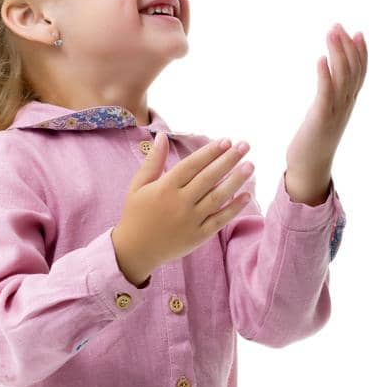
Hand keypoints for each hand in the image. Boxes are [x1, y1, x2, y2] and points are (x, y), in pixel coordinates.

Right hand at [110, 134, 254, 283]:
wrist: (135, 251)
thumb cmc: (136, 214)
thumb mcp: (139, 185)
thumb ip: (153, 161)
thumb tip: (162, 136)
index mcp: (165, 188)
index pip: (192, 165)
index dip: (210, 152)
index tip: (226, 141)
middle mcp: (180, 203)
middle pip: (209, 177)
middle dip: (228, 160)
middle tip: (245, 146)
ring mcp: (191, 221)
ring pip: (217, 197)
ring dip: (235, 181)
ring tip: (250, 165)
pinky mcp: (198, 236)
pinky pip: (219, 220)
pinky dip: (234, 208)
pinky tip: (246, 195)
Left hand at [284, 23, 366, 203]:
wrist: (309, 167)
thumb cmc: (313, 140)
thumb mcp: (325, 114)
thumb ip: (330, 96)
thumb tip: (329, 78)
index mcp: (347, 103)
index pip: (360, 73)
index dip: (361, 53)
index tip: (357, 33)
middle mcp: (345, 105)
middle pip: (352, 71)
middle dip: (347, 46)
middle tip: (337, 26)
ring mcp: (335, 112)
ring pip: (342, 78)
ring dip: (337, 53)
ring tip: (331, 33)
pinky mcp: (320, 119)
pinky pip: (325, 94)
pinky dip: (325, 76)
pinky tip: (320, 60)